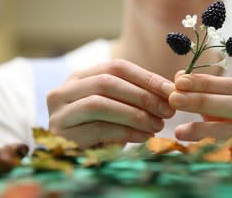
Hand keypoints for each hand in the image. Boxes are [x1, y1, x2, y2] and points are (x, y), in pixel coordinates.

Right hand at [47, 60, 174, 147]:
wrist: (77, 163)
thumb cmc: (102, 132)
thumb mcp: (118, 109)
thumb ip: (137, 95)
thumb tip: (173, 89)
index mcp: (80, 77)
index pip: (117, 67)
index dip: (146, 77)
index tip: (171, 90)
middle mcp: (63, 90)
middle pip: (107, 82)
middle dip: (143, 96)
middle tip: (168, 110)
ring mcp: (59, 112)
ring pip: (100, 104)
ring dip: (135, 114)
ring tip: (158, 125)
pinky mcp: (60, 134)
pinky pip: (98, 129)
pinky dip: (126, 132)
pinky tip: (145, 137)